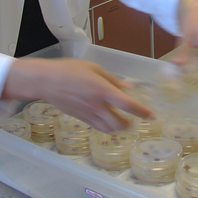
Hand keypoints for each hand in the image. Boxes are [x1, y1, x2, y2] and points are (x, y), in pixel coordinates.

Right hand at [1, 57, 150, 132]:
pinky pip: (97, 127)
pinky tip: (106, 120)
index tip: (151, 115)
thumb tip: (128, 87)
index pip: (127, 105)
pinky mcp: (80, 118)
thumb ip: (112, 79)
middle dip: (130, 124)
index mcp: (102, 90)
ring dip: (119, 128)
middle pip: (119, 124)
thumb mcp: (93, 68)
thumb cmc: (69, 69)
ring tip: (122, 122)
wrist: (46, 81)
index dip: (142, 111)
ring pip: (109, 129)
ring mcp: (88, 114)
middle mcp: (97, 105)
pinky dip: (106, 127)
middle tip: (135, 119)